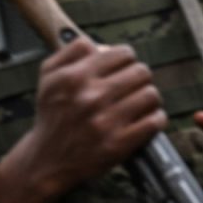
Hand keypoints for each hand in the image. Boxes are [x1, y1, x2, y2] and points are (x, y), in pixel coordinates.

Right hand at [0, 38, 165, 202]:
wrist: (47, 160)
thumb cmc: (52, 116)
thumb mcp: (48, 77)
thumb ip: (70, 52)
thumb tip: (98, 43)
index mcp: (74, 77)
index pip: (122, 53)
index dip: (126, 59)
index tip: (122, 68)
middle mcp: (90, 97)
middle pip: (141, 71)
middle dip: (138, 78)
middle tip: (131, 87)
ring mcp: (106, 122)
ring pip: (151, 94)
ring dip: (148, 98)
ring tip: (138, 103)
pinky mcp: (119, 144)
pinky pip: (155, 120)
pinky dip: (155, 118)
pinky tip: (144, 120)